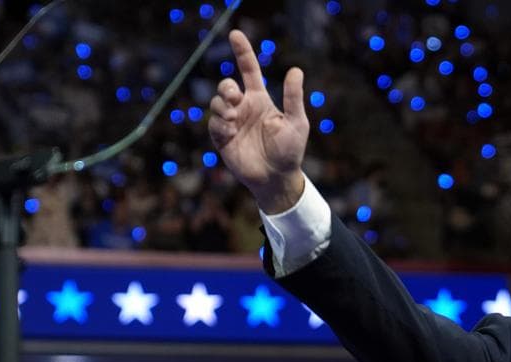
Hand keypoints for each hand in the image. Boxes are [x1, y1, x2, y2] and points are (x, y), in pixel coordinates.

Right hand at [207, 30, 308, 212]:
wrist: (277, 178)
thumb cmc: (290, 150)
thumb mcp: (296, 122)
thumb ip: (293, 98)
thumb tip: (296, 70)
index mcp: (260, 100)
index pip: (248, 70)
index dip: (243, 52)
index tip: (235, 34)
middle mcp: (244, 108)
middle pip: (226, 86)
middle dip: (226, 87)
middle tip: (235, 96)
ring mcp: (231, 122)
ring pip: (216, 103)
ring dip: (223, 106)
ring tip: (234, 117)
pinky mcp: (222, 138)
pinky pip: (213, 124)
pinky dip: (220, 124)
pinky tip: (231, 131)